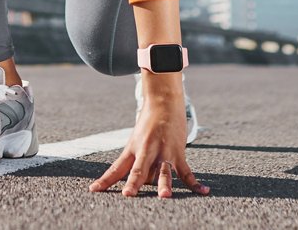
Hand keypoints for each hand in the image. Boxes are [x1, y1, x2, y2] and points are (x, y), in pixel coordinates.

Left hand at [88, 78, 209, 197]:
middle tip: (128, 195)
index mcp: (132, 149)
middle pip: (138, 170)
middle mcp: (146, 151)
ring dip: (164, 184)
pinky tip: (203, 191)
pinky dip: (195, 183)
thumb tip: (141, 182)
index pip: (116, 168)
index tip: (94, 190)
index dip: (105, 180)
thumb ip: (137, 162)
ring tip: (164, 196)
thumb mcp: (136, 141)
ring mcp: (163, 152)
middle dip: (134, 183)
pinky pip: (186, 171)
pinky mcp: (178, 152)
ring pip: (163, 171)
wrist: (163, 101)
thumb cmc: (148, 123)